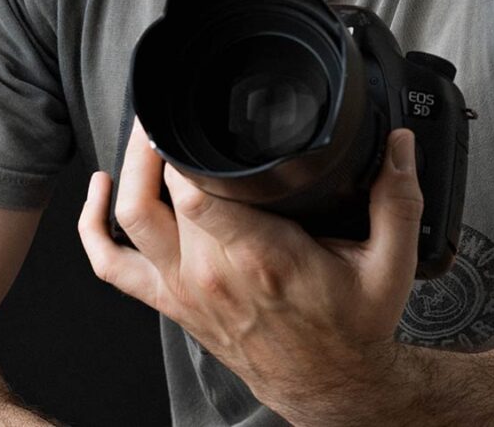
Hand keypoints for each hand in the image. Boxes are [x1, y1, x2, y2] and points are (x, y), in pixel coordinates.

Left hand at [76, 119, 424, 418]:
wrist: (329, 386)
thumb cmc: (353, 327)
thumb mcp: (392, 264)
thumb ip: (399, 199)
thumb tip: (401, 145)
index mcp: (264, 257)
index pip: (197, 196)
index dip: (184, 149)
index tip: (192, 110)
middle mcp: (214, 274)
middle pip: (161, 194)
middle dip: (161, 142)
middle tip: (174, 107)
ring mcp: (185, 289)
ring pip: (130, 220)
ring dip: (128, 169)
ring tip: (144, 131)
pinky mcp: (170, 302)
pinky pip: (110, 266)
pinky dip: (93, 225)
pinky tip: (102, 187)